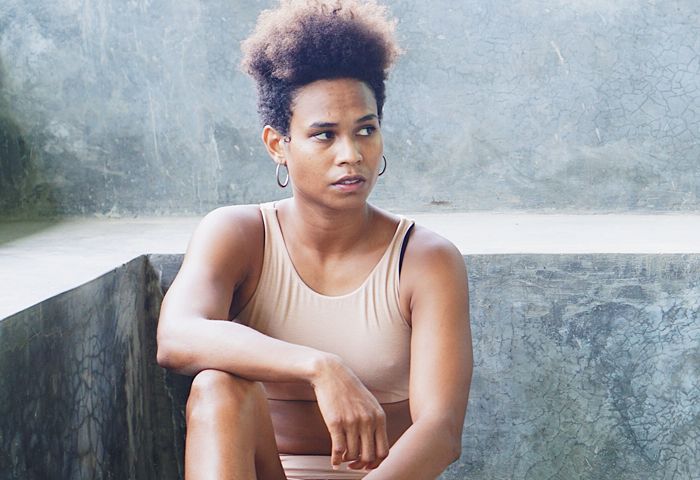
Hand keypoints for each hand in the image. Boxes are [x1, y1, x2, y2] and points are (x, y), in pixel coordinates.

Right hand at [311, 355, 389, 469]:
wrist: (331, 373)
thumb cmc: (349, 390)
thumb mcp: (370, 404)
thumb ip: (375, 422)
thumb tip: (375, 447)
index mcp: (379, 417)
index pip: (384, 451)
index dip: (376, 463)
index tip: (367, 464)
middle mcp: (368, 421)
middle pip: (370, 456)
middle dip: (361, 465)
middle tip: (353, 465)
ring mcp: (352, 422)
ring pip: (353, 455)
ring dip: (347, 461)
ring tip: (342, 458)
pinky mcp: (336, 422)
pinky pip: (338, 449)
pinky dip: (335, 459)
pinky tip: (334, 460)